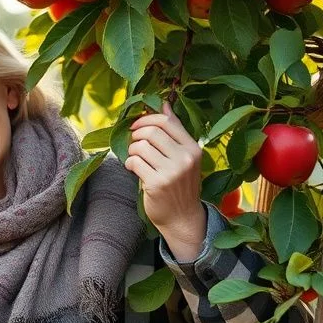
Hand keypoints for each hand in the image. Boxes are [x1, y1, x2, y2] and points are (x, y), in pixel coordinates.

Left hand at [125, 102, 207, 260]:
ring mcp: (172, 172)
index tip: (137, 125)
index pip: (167, 121)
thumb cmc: (179, 185)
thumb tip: (164, 104)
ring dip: (132, 150)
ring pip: (140, 146)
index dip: (146, 118)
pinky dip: (130, 163)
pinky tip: (135, 169)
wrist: (182, 218)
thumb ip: (174, 132)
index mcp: (193, 148)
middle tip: (133, 142)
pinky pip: (134, 161)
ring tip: (136, 159)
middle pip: (151, 131)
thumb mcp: (183, 157)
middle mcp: (185, 158)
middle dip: (136, 134)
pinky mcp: (157, 183)